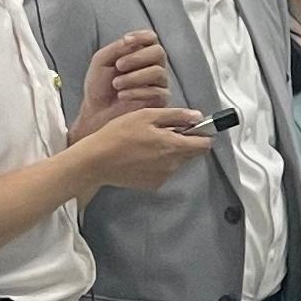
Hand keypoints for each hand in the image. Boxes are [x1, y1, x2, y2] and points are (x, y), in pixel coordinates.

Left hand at [71, 30, 174, 134]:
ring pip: (158, 72)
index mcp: (140, 53)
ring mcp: (159, 83)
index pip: (151, 38)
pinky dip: (137, 92)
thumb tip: (130, 41)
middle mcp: (153, 66)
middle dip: (137, 58)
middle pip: (158, 53)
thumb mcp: (101, 61)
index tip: (126, 40)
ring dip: (134, 77)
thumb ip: (116, 48)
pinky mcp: (160, 101)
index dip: (141, 36)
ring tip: (116, 84)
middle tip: (118, 66)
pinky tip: (122, 95)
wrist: (97, 112)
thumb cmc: (99, 86)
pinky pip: (157, 92)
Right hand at [76, 104, 215, 190]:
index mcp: (173, 145)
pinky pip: (164, 171)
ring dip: (169, 153)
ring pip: (177, 162)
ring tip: (147, 144)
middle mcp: (172, 164)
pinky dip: (158, 164)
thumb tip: (197, 116)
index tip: (194, 128)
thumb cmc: (118, 134)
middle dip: (184, 142)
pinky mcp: (152, 185)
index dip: (202, 134)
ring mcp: (163, 176)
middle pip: (191, 153)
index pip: (204, 145)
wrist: (96, 161)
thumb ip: (176, 116)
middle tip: (162, 132)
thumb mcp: (146, 116)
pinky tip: (141, 156)